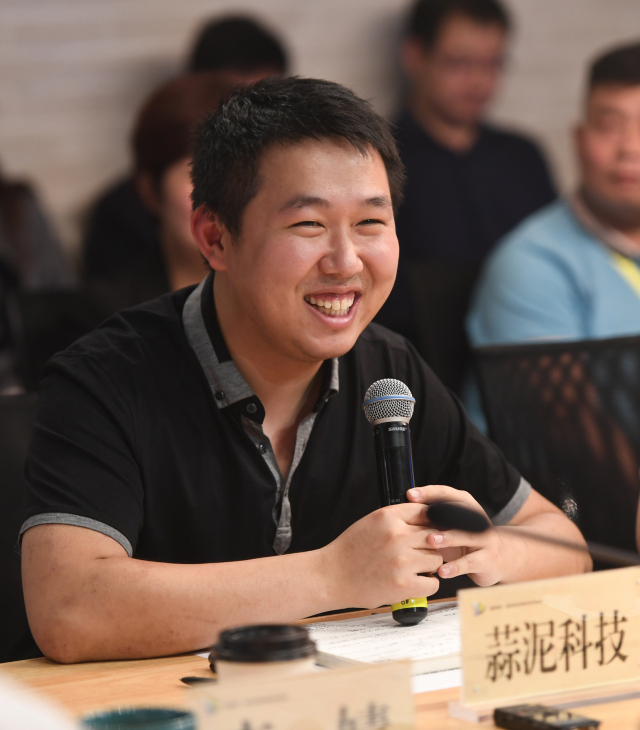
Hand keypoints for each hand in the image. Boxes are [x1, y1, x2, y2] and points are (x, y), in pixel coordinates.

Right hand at [322, 504, 442, 608]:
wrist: (331, 576)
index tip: (425, 533)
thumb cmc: (350, 551)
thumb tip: (427, 520)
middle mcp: (397, 536)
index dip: (428, 524)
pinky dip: (425, 584)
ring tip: (411, 568)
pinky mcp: (404, 585)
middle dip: (428, 546)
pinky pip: (433, 582)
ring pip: (437, 559)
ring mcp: (402, 561)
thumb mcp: (371, 522)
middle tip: (416, 554)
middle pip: (435, 536)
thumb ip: (398, 518)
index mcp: (388, 517)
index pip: (426, 512)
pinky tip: (412, 581)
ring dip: (428, 565)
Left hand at [407, 485, 503, 586]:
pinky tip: (442, 571)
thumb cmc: (464, 541)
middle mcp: (476, 519)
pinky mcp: (487, 559)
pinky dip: (455, 567)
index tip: (410, 495)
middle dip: (439, 514)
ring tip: (431, 541)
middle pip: (458, 512)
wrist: (497, 558)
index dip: (428, 493)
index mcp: (465, 505)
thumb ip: (430, 517)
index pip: (446, 494)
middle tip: (421, 516)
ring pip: (466, 536)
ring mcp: (484, 539)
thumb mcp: (449, 525)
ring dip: (448, 538)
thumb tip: (401, 511)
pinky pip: (470, 562)